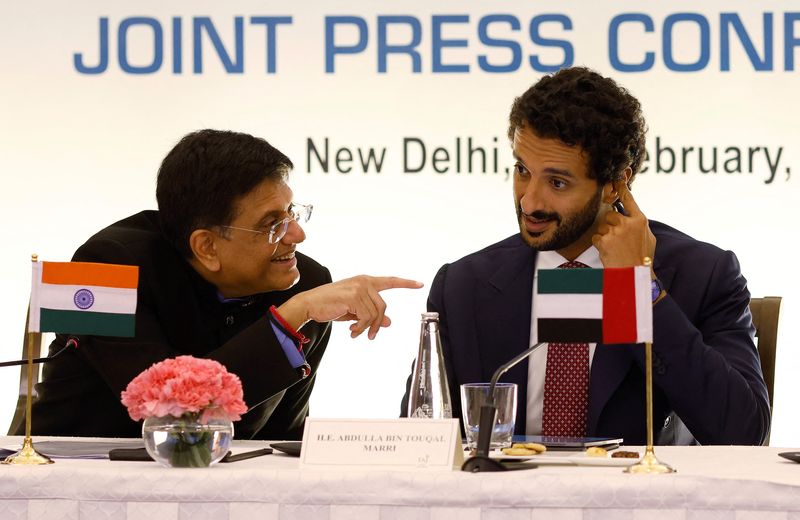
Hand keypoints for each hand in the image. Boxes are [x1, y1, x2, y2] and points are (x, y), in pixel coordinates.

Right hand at [277, 276, 423, 339]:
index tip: (420, 284)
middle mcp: (364, 281)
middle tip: (370, 336)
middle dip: (377, 324)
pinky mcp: (354, 297)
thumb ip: (371, 314)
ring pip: (375, 314)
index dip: (406, 283)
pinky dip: (360, 328)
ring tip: (356, 333)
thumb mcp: (355, 311)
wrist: (310, 304)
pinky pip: (366, 318)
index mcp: (365, 281)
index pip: (390, 281)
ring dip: (366, 328)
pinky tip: (351, 331)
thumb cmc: (331, 306)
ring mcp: (359, 288)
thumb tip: (389, 322)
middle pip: (383, 306)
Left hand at [592, 182, 656, 273]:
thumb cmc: (642, 258)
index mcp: (640, 220)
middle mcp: (628, 223)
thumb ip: (639, 224)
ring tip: (616, 248)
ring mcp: (616, 231)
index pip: (629, 200)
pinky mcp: (605, 240)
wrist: (633, 275)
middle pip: (611, 214)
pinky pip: (597, 237)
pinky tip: (609, 252)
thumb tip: (632, 216)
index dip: (622, 188)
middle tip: (618, 239)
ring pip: (603, 226)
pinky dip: (600, 244)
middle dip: (611, 225)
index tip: (617, 178)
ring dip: (606, 236)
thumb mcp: (648, 237)